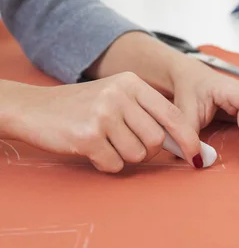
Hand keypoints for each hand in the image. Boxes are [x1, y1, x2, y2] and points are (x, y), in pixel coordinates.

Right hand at [1, 73, 204, 172]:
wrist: (33, 108)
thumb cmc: (82, 107)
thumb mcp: (117, 97)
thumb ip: (149, 114)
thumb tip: (185, 144)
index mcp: (132, 83)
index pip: (173, 115)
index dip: (188, 139)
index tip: (196, 156)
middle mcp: (119, 95)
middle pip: (157, 139)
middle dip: (147, 151)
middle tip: (127, 145)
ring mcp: (103, 114)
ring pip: (137, 155)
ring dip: (124, 157)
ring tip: (105, 143)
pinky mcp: (87, 136)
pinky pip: (114, 164)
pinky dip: (106, 164)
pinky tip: (92, 150)